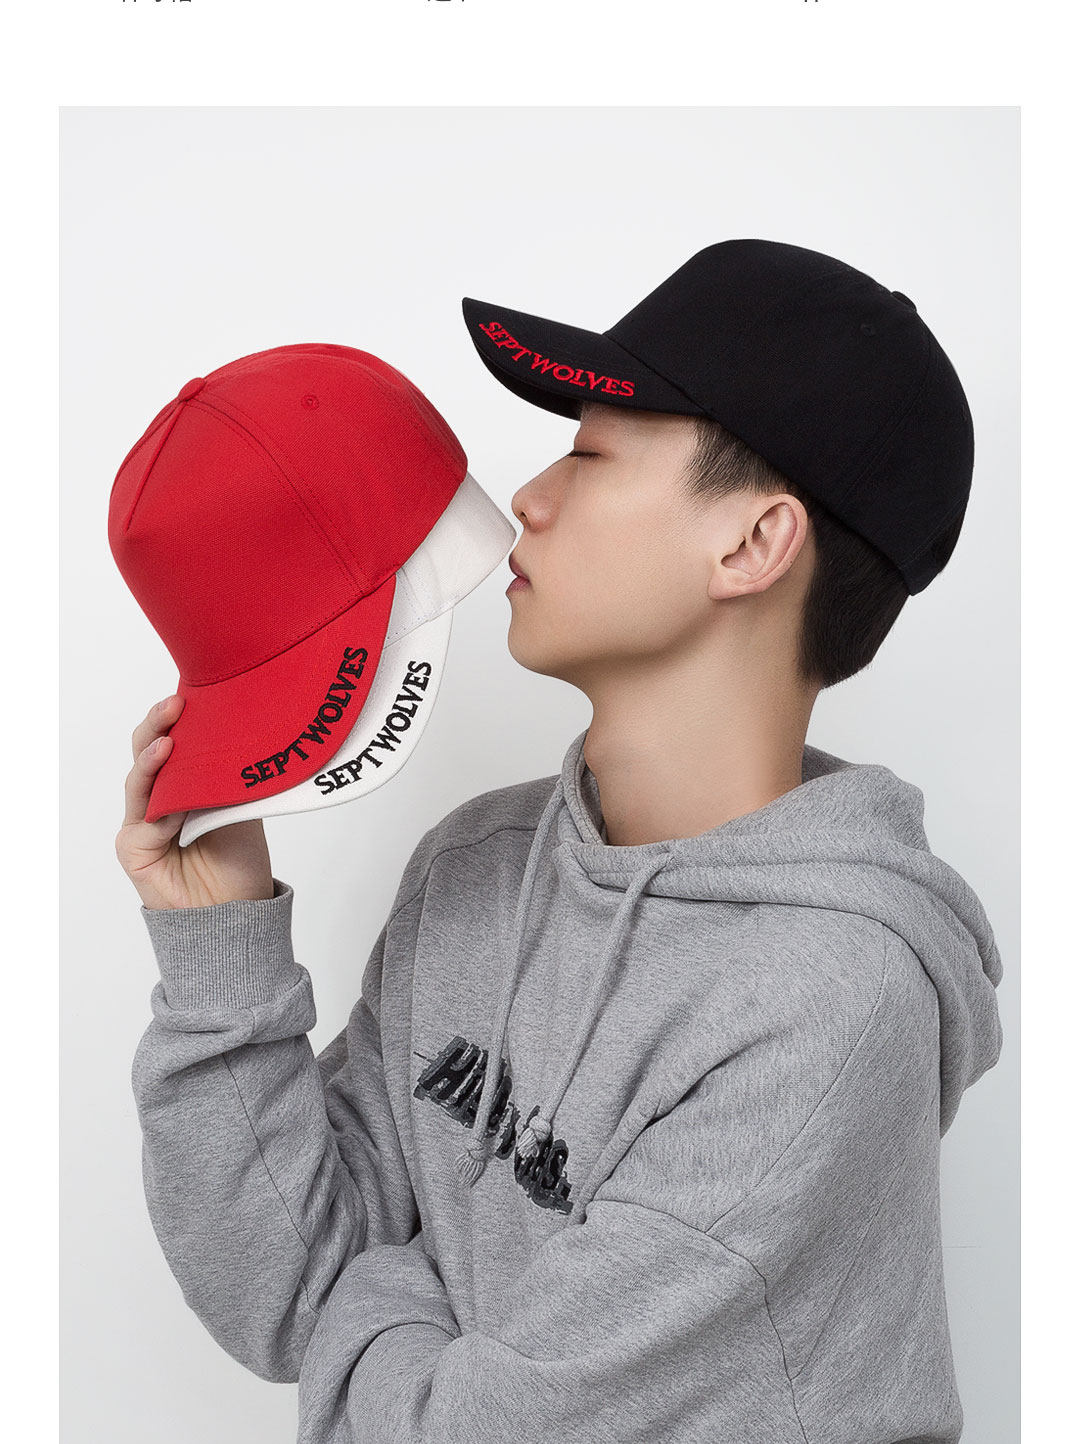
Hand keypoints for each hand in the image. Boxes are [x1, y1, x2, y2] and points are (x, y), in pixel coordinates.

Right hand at [115, 694, 274, 910]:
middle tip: (172, 705)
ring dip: (152, 759)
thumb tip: (236, 731)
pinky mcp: (133, 849)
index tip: (188, 695)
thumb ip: (227, 775)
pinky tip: (170, 791)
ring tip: (166, 741)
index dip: (175, 719)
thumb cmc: (240, 861)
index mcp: (183, 785)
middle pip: (147, 754)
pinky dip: (158, 805)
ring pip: (140, 781)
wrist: (238, 913)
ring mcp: (142, 823)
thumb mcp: (241, 805)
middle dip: (156, 726)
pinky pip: (144, 820)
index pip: (172, 743)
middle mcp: (158, 800)